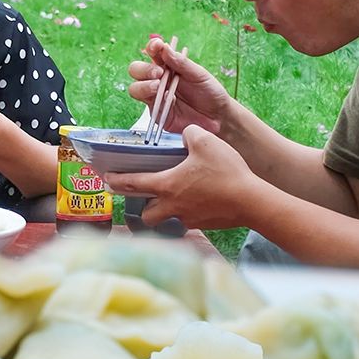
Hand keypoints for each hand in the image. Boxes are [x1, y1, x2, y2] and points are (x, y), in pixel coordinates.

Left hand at [104, 125, 260, 228]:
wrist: (252, 201)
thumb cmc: (226, 172)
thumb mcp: (206, 141)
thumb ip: (189, 133)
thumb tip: (186, 133)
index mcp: (167, 185)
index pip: (133, 184)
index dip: (117, 181)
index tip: (106, 180)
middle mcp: (173, 206)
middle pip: (145, 214)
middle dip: (140, 207)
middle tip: (142, 195)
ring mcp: (189, 218)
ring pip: (167, 219)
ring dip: (164, 212)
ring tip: (171, 199)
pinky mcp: (205, 224)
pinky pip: (189, 221)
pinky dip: (188, 212)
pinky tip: (198, 201)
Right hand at [128, 37, 233, 135]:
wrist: (218, 117)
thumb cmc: (210, 92)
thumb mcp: (199, 74)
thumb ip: (182, 63)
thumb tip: (165, 48)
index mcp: (168, 66)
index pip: (153, 52)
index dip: (151, 47)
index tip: (157, 46)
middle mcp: (158, 80)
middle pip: (136, 70)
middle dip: (144, 69)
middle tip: (159, 72)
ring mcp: (156, 96)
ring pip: (135, 88)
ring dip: (143, 85)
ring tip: (157, 86)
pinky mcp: (157, 113)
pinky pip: (147, 106)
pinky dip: (153, 101)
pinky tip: (166, 99)